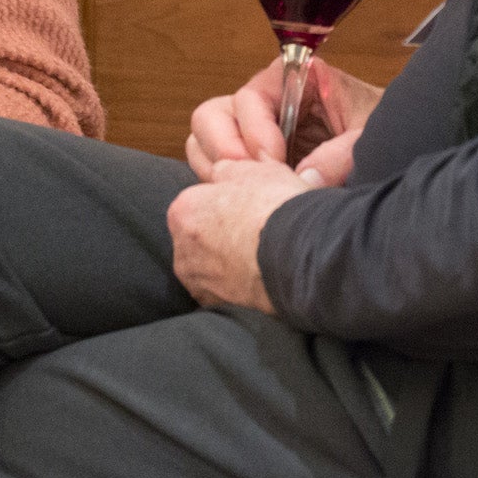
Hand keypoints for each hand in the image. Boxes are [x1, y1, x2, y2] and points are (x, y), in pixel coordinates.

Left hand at [168, 157, 307, 313]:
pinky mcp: (218, 307)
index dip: (226, 204)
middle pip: (201, 238)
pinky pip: (226, 293)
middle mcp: (181, 249)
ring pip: (211, 268)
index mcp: (183, 210)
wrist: (296, 253)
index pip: (199, 204)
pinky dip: (239, 287)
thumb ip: (229, 171)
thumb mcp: (254, 170)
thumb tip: (223, 173)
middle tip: (255, 230)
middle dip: (223, 236)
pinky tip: (261, 276)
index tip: (246, 207)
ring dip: (230, 264)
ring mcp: (198, 282)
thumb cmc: (274, 207)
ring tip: (261, 256)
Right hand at [187, 56, 381, 188]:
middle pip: (211, 116)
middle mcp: (262, 101)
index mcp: (290, 79)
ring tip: (248, 195)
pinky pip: (213, 169)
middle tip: (249, 181)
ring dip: (217, 170)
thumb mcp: (370, 133)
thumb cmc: (375, 125)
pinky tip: (250, 202)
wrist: (389, 143)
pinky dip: (221, 186)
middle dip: (224, 151)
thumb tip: (307, 179)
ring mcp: (249, 131)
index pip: (248, 98)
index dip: (255, 132)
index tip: (275, 161)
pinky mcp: (248, 160)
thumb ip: (341, 153)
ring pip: (202, 143)